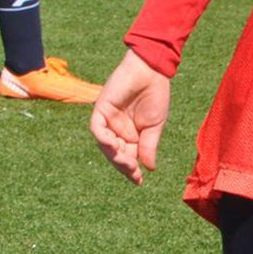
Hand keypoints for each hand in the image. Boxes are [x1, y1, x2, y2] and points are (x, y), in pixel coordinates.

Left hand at [90, 48, 170, 184]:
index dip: (131, 171)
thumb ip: (148, 147)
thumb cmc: (156, 96)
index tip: (138, 181)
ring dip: (114, 156)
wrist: (152, 72)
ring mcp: (108, 119)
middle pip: (114, 154)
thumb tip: (149, 169)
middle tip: (134, 172)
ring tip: (127, 162)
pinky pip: (96, 128)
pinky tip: (114, 146)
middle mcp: (117, 129)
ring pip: (104, 145)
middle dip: (123, 165)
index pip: (127, 157)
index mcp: (130, 134)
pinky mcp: (101, 108)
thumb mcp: (154, 127)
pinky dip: (103, 139)